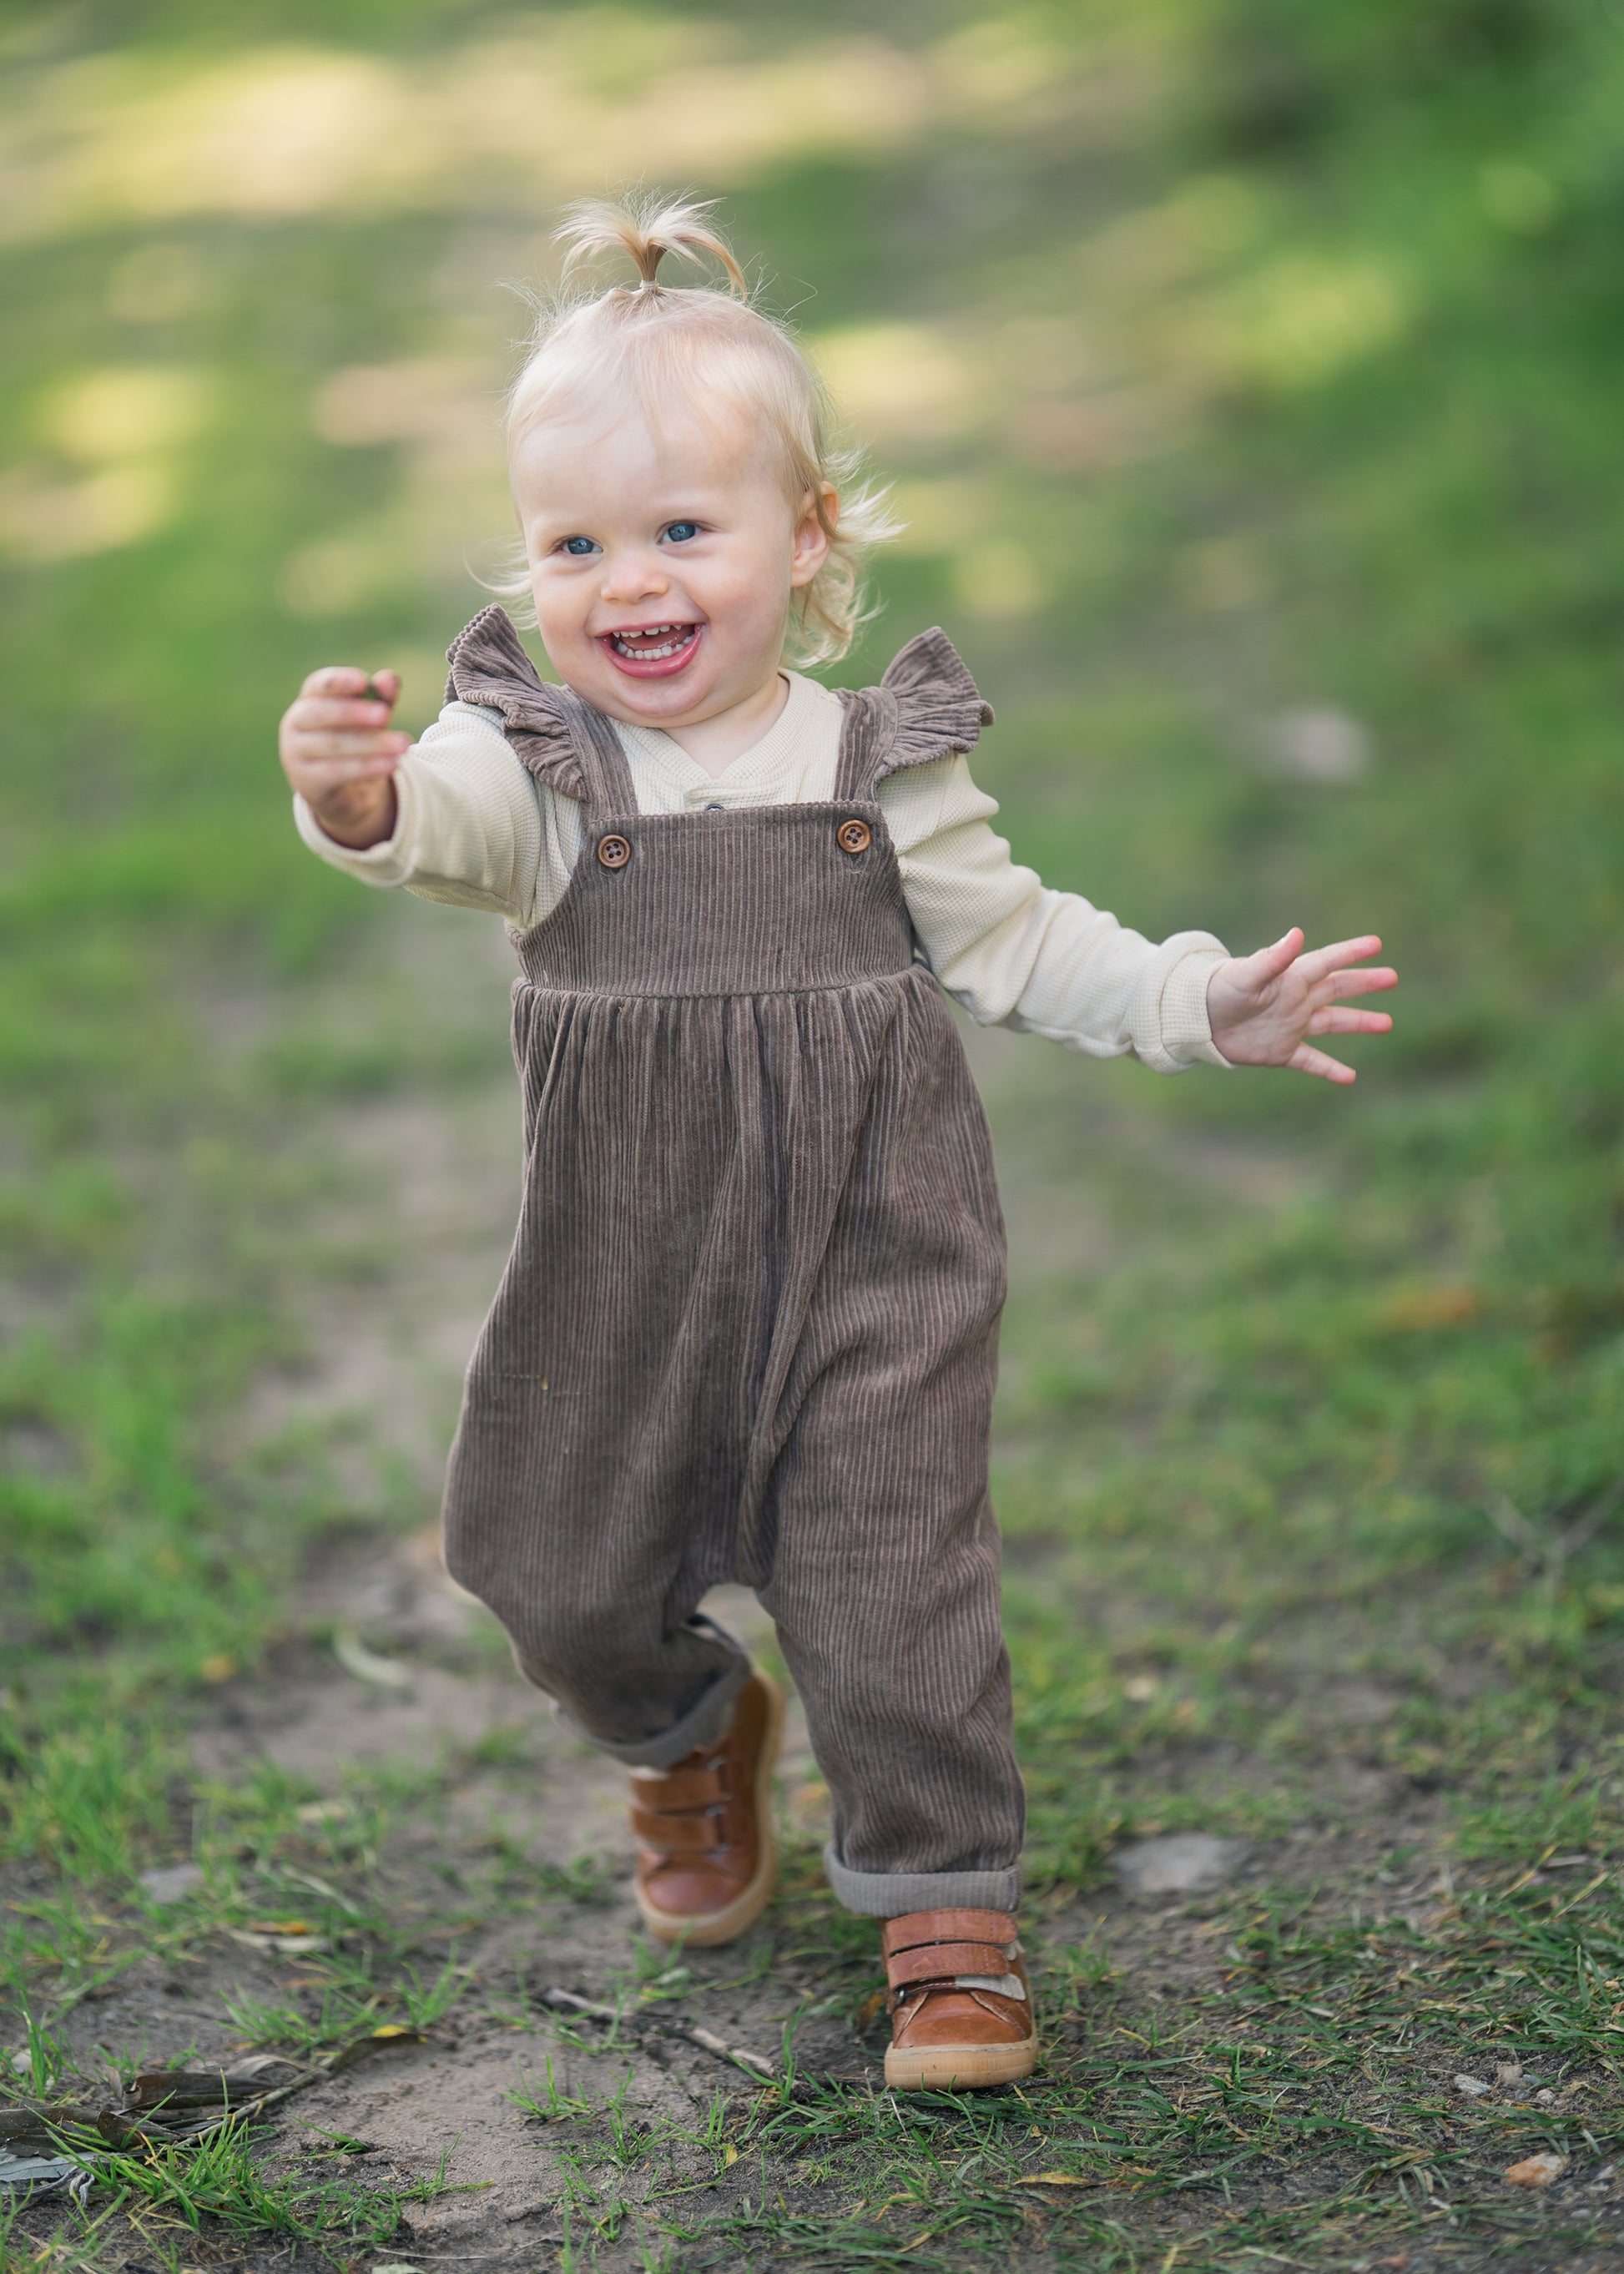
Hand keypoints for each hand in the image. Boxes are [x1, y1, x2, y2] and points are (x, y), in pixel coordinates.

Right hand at [278, 666, 407, 847]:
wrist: (342, 792)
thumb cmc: (354, 742)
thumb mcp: (370, 720)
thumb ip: (380, 698)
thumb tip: (390, 678)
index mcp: (309, 699)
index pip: (319, 684)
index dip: (339, 682)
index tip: (363, 681)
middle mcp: (295, 723)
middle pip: (322, 713)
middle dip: (355, 713)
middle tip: (385, 714)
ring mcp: (296, 753)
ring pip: (334, 744)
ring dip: (371, 744)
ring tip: (403, 746)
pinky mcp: (306, 781)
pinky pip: (337, 772)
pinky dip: (367, 767)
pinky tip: (392, 764)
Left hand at [1206, 929, 1395, 1084]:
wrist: (1196, 1020)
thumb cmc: (1218, 990)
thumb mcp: (1246, 975)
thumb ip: (1273, 958)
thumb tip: (1297, 934)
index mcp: (1291, 979)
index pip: (1328, 962)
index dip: (1351, 953)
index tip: (1376, 944)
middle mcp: (1297, 1000)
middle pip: (1338, 990)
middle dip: (1364, 983)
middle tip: (1392, 976)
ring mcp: (1292, 1026)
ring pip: (1333, 1024)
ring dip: (1360, 1023)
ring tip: (1387, 1023)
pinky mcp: (1282, 1051)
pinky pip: (1312, 1061)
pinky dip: (1330, 1069)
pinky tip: (1350, 1076)